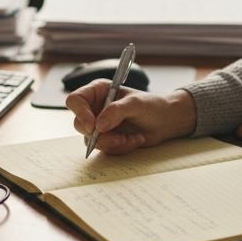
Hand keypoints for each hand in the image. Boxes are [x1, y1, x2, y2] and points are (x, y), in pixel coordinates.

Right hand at [65, 82, 196, 155]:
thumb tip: (99, 126)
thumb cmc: (152, 105)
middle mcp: (94, 107)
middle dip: (101, 135)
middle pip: (80, 124)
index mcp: (98, 91)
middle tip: (120, 138)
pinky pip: (104, 149)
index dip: (80, 113)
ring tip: (133, 137)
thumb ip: (116, 111)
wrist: (165, 121)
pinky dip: (120, 148)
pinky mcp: (106, 139)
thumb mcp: (136, 104)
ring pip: (91, 140)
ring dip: (113, 143)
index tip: (94, 126)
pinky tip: (134, 140)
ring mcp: (99, 125)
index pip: (75, 100)